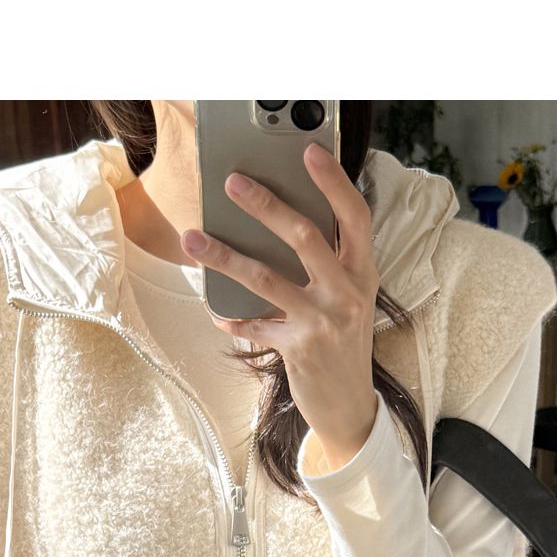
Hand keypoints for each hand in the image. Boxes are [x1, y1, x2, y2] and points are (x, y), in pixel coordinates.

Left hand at [182, 146, 378, 473]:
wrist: (351, 405)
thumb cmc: (342, 340)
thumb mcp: (345, 298)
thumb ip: (324, 264)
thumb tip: (273, 223)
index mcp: (363, 272)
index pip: (355, 216)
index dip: (333, 182)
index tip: (308, 151)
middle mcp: (349, 293)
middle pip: (305, 236)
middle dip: (265, 205)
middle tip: (232, 183)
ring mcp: (325, 321)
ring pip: (267, 277)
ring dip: (224, 256)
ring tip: (192, 238)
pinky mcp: (300, 349)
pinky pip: (255, 324)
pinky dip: (234, 318)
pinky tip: (219, 314)